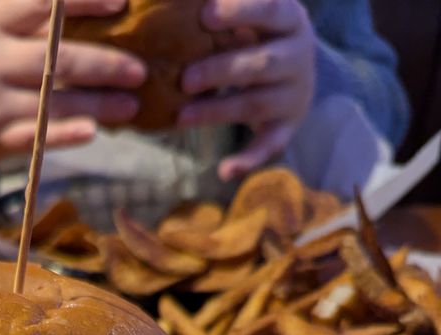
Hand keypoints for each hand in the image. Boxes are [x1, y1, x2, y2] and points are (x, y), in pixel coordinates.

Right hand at [0, 0, 146, 166]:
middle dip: (104, 65)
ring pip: (54, 102)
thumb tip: (102, 4)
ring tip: (130, 105)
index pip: (44, 4)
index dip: (84, 0)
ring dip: (98, 104)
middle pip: (57, 59)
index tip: (121, 3)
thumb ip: (35, 14)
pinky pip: (38, 136)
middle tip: (139, 71)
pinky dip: (67, 134)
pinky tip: (93, 131)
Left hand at [179, 0, 315, 180]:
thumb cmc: (259, 33)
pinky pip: (269, 146)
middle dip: (220, 71)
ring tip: (182, 117)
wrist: (295, 69)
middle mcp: (298, 57)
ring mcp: (295, 95)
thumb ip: (226, 11)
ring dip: (217, 112)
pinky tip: (225, 171)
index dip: (240, 11)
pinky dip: (248, 160)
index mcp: (290, 19)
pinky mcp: (288, 127)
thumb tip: (182, 2)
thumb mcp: (252, 13)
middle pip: (260, 65)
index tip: (205, 16)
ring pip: (255, 105)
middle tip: (184, 79)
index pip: (270, 10)